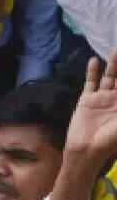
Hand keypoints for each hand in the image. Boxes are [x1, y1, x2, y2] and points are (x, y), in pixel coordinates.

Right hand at [64, 48, 116, 164]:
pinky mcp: (87, 100)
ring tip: (116, 49)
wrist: (86, 150)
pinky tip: (94, 60)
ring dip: (113, 63)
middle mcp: (116, 99)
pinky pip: (90, 83)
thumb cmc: (110, 139)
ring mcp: (101, 99)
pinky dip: (92, 71)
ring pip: (110, 76)